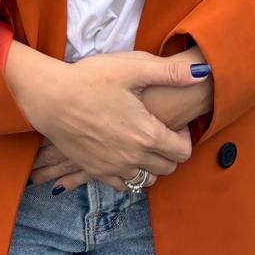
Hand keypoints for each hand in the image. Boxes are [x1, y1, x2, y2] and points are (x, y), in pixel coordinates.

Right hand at [5, 47, 206, 190]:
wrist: (51, 97)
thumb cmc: (91, 79)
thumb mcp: (133, 68)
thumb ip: (170, 73)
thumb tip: (203, 73)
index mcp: (147, 134)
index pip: (183, 152)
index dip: (185, 138)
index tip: (176, 124)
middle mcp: (133, 157)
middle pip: (168, 168)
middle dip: (171, 152)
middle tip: (161, 132)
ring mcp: (113, 168)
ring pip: (146, 180)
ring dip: (152, 165)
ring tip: (143, 143)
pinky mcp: (96, 171)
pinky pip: (123, 185)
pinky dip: (129, 174)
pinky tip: (124, 155)